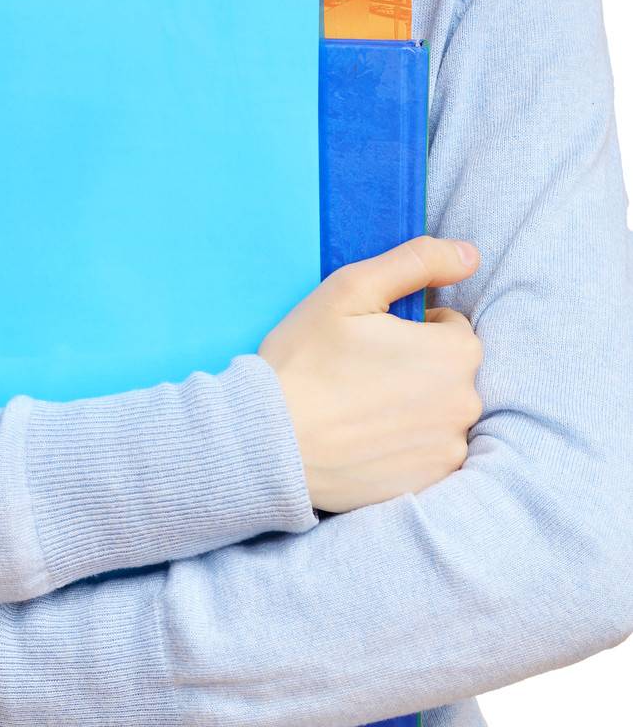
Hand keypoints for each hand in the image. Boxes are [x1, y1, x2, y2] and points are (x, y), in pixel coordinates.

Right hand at [258, 235, 483, 512]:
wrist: (270, 441)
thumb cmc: (307, 359)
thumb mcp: (352, 289)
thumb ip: (417, 261)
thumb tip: (470, 254)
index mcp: (455, 353)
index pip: (450, 326)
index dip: (409, 327)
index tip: (370, 339)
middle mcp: (466, 404)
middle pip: (449, 370)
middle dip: (416, 366)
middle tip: (361, 371)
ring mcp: (449, 450)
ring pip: (439, 411)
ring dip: (412, 406)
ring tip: (359, 407)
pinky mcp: (431, 484)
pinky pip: (428, 452)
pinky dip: (405, 445)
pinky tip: (365, 439)